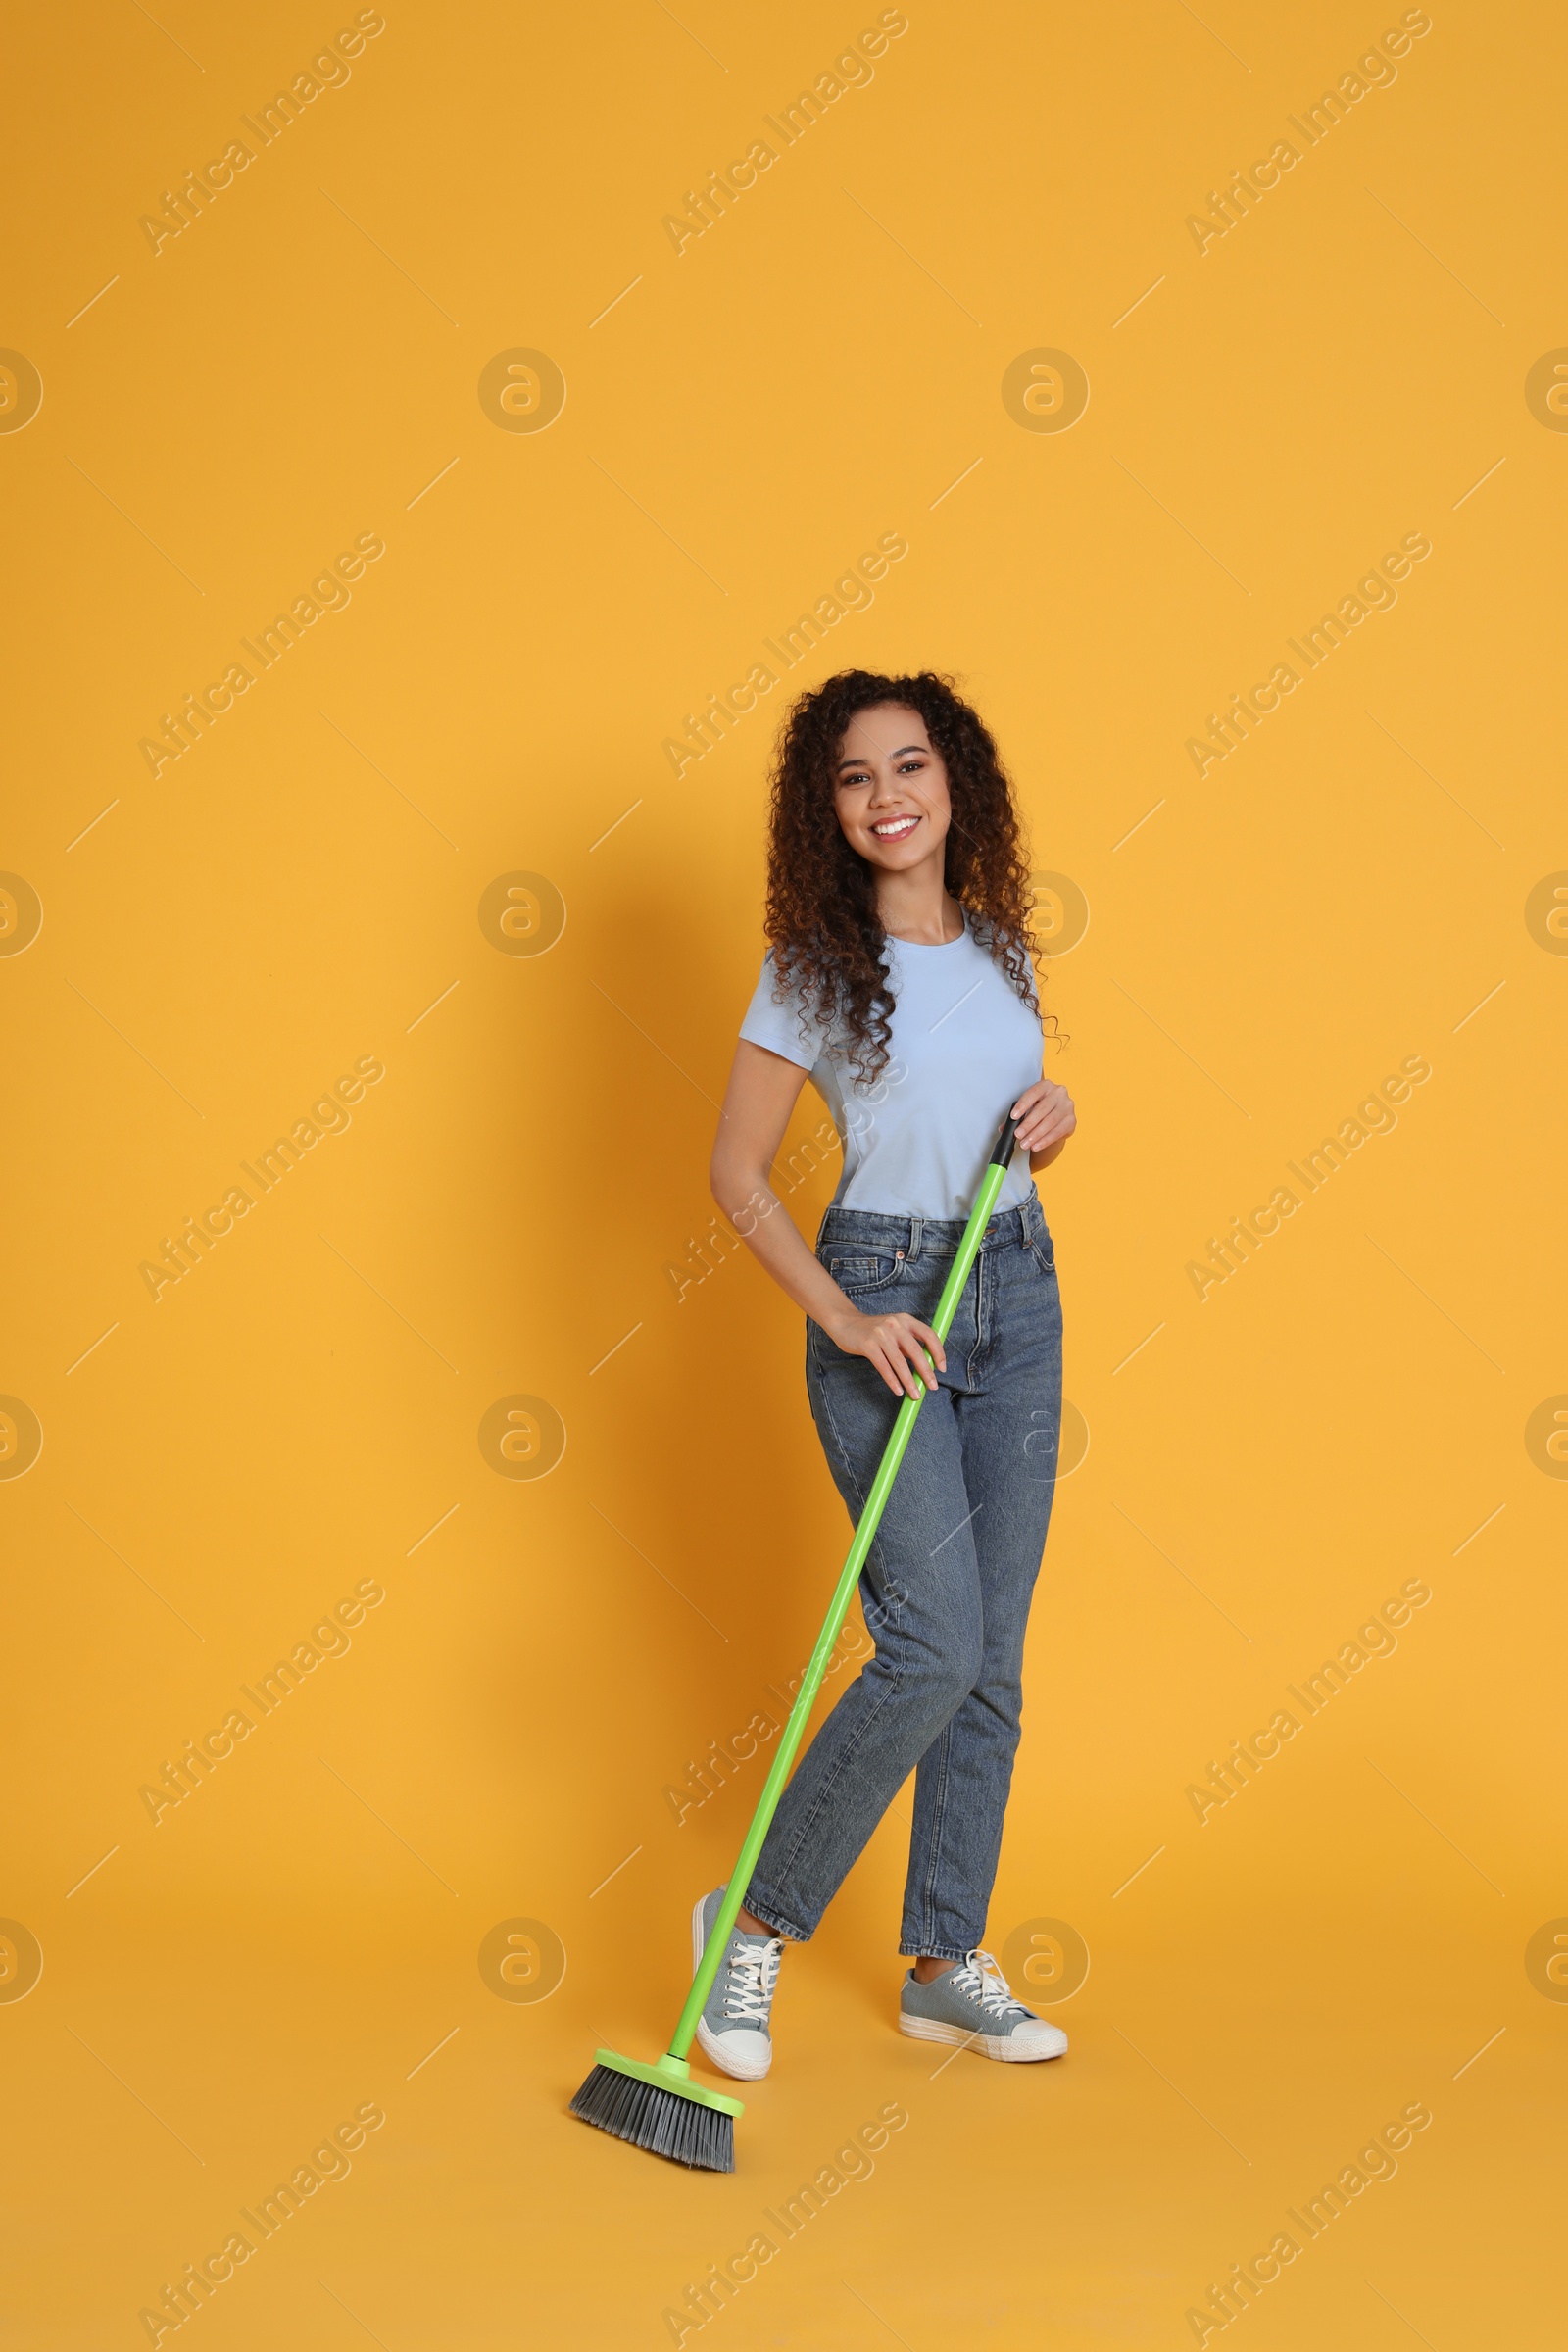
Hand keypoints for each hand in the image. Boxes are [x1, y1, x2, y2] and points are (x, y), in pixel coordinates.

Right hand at [828, 1305, 946, 1399]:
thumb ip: (909, 1344)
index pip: (929, 1335)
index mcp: (906, 1320)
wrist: (845, 1323)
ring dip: (910, 1381)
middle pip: (916, 1351)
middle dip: (926, 1372)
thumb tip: (926, 1365)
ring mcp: (881, 1334)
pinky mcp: (868, 1345)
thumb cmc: (873, 1330)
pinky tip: (898, 1390)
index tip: (942, 1368)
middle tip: (932, 1386)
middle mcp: (895, 1325)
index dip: (938, 1352)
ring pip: (900, 1362)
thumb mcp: (894, 1330)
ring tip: (915, 1394)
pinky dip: (892, 1381)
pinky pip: (884, 1366)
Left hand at [1012, 1078, 1075, 1161]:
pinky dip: (1045, 1140)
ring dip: (1036, 1135)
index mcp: (1046, 1085)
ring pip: (1050, 1122)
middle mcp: (1059, 1093)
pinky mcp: (1072, 1120)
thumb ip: (1017, 1116)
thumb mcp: (1030, 1107)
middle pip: (1042, 1109)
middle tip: (1018, 1135)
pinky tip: (1036, 1145)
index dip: (1023, 1105)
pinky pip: (1057, 1132)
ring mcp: (1067, 1106)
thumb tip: (1003, 1128)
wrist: (1058, 1117)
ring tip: (1025, 1143)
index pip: (1033, 1093)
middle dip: (1028, 1124)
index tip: (1013, 1117)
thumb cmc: (1042, 1109)